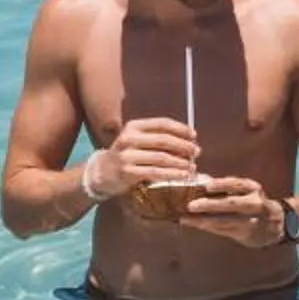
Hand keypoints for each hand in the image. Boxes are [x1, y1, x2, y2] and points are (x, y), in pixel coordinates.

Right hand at [83, 117, 198, 201]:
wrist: (101, 173)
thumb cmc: (125, 155)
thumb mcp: (136, 140)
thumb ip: (156, 138)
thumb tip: (188, 140)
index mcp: (134, 126)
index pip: (162, 123)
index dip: (181, 128)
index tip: (194, 135)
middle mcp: (129, 138)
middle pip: (164, 140)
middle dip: (184, 146)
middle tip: (196, 152)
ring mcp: (127, 155)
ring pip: (161, 158)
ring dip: (180, 162)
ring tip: (192, 166)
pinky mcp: (128, 172)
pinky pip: (155, 172)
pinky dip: (172, 174)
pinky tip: (182, 176)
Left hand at [180, 177, 289, 246]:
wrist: (277, 225)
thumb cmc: (254, 204)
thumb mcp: (247, 192)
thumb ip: (227, 188)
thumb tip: (199, 180)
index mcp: (253, 189)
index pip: (237, 184)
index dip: (222, 185)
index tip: (207, 185)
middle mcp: (254, 203)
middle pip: (231, 204)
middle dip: (210, 205)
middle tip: (191, 205)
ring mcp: (251, 221)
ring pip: (225, 221)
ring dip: (203, 220)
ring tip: (186, 219)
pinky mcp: (246, 234)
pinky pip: (224, 231)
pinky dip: (208, 228)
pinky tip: (196, 225)